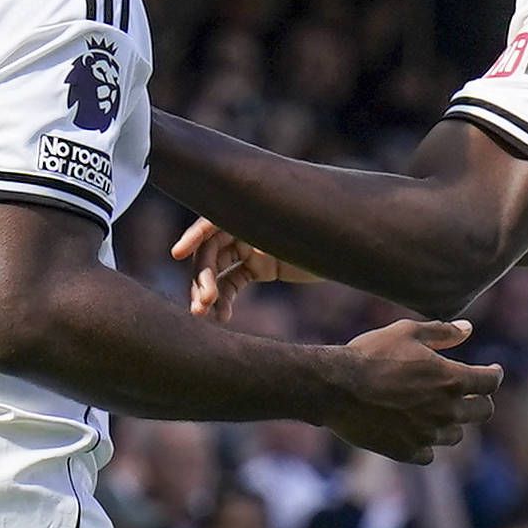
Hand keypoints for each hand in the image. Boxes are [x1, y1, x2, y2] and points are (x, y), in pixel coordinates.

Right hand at [174, 218, 315, 316]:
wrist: (350, 245)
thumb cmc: (328, 229)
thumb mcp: (303, 228)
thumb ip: (281, 223)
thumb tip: (260, 223)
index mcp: (250, 209)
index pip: (212, 221)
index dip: (193, 237)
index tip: (177, 254)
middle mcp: (244, 226)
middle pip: (211, 252)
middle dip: (202, 278)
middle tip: (200, 305)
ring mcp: (250, 246)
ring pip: (218, 271)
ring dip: (209, 293)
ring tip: (208, 317)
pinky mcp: (258, 267)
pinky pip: (233, 283)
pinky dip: (225, 300)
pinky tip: (223, 318)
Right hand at [325, 319, 504, 463]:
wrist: (336, 388)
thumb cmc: (370, 354)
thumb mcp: (407, 332)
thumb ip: (442, 332)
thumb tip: (468, 329)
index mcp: (451, 379)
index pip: (490, 382)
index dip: (494, 374)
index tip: (491, 371)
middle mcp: (446, 411)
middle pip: (483, 412)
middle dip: (480, 401)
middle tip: (470, 394)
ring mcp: (427, 435)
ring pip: (455, 435)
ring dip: (452, 423)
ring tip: (437, 412)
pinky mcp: (406, 452)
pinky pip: (428, 454)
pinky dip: (425, 444)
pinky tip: (415, 432)